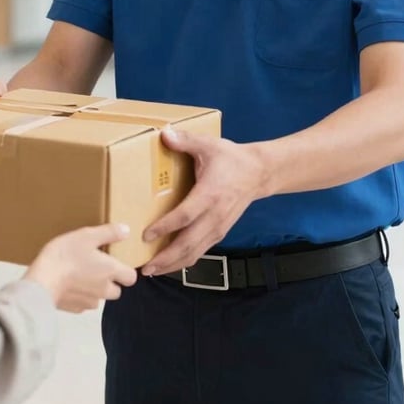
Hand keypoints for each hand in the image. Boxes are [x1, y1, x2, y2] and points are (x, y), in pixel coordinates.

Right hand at [25, 223, 137, 312]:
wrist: (42, 282)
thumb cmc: (66, 256)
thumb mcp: (87, 236)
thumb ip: (108, 233)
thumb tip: (127, 230)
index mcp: (110, 271)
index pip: (131, 278)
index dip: (126, 271)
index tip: (116, 262)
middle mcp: (104, 290)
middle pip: (116, 290)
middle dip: (110, 282)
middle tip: (96, 267)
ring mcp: (89, 302)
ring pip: (99, 298)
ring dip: (94, 290)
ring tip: (79, 275)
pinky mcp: (74, 309)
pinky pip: (83, 303)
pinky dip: (79, 296)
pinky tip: (68, 285)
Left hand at [140, 128, 262, 276]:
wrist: (259, 173)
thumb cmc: (232, 159)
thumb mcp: (208, 145)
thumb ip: (185, 140)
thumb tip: (164, 133)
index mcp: (210, 194)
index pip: (185, 216)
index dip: (165, 227)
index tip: (146, 235)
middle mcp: (214, 216)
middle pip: (188, 243)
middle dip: (166, 258)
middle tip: (144, 267)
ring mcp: (218, 227)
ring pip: (194, 253)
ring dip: (173, 264)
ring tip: (152, 270)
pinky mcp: (220, 233)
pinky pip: (201, 251)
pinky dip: (184, 260)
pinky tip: (170, 263)